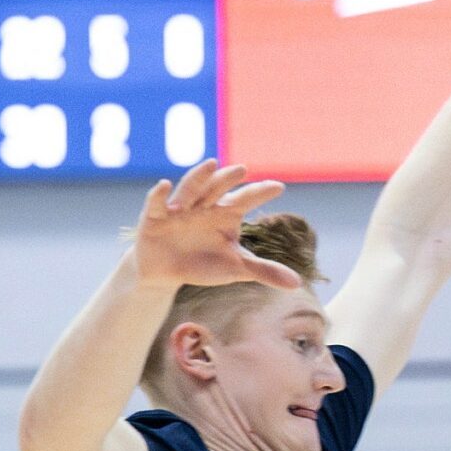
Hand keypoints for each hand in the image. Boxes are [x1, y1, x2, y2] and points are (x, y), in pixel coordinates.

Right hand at [128, 161, 296, 291]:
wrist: (165, 273)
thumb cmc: (203, 264)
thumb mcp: (234, 268)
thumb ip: (263, 271)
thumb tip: (297, 284)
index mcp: (225, 213)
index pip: (246, 199)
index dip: (260, 192)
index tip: (279, 187)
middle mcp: (204, 205)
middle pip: (218, 188)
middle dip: (228, 178)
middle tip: (242, 169)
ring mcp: (179, 208)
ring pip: (190, 188)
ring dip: (199, 178)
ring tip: (211, 165)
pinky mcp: (154, 216)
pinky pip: (156, 202)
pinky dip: (159, 194)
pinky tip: (164, 185)